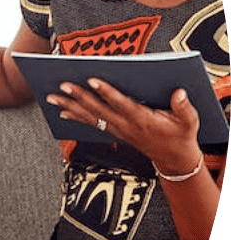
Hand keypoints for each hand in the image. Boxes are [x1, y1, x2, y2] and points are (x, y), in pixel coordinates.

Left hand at [48, 78, 202, 173]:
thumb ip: (183, 107)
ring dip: (69, 106)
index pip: (120, 103)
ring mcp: (117, 129)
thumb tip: (179, 93)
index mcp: (141, 119)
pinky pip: (91, 124)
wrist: (173, 158)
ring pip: (89, 116)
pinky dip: (75, 117)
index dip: (106, 92)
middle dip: (79, 97)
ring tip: (51, 97)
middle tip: (62, 85)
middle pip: (97, 109)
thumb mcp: (188, 121)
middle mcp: (125, 124)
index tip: (92, 80)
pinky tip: (61, 111)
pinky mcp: (113, 131)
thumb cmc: (179, 135)